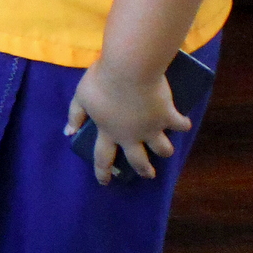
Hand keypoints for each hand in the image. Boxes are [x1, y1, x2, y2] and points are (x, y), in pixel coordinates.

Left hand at [65, 60, 189, 184]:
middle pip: (138, 161)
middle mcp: (131, 135)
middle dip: (143, 170)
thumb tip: (69, 132)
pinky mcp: (168, 117)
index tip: (104, 182)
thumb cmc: (102, 81)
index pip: (102, 157)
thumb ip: (75, 114)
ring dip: (164, 150)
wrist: (130, 70)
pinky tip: (183, 123)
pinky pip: (180, 125)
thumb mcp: (81, 96)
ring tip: (165, 150)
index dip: (102, 172)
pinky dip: (182, 124)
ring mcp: (152, 128)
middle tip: (148, 174)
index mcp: (108, 131)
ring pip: (163, 149)